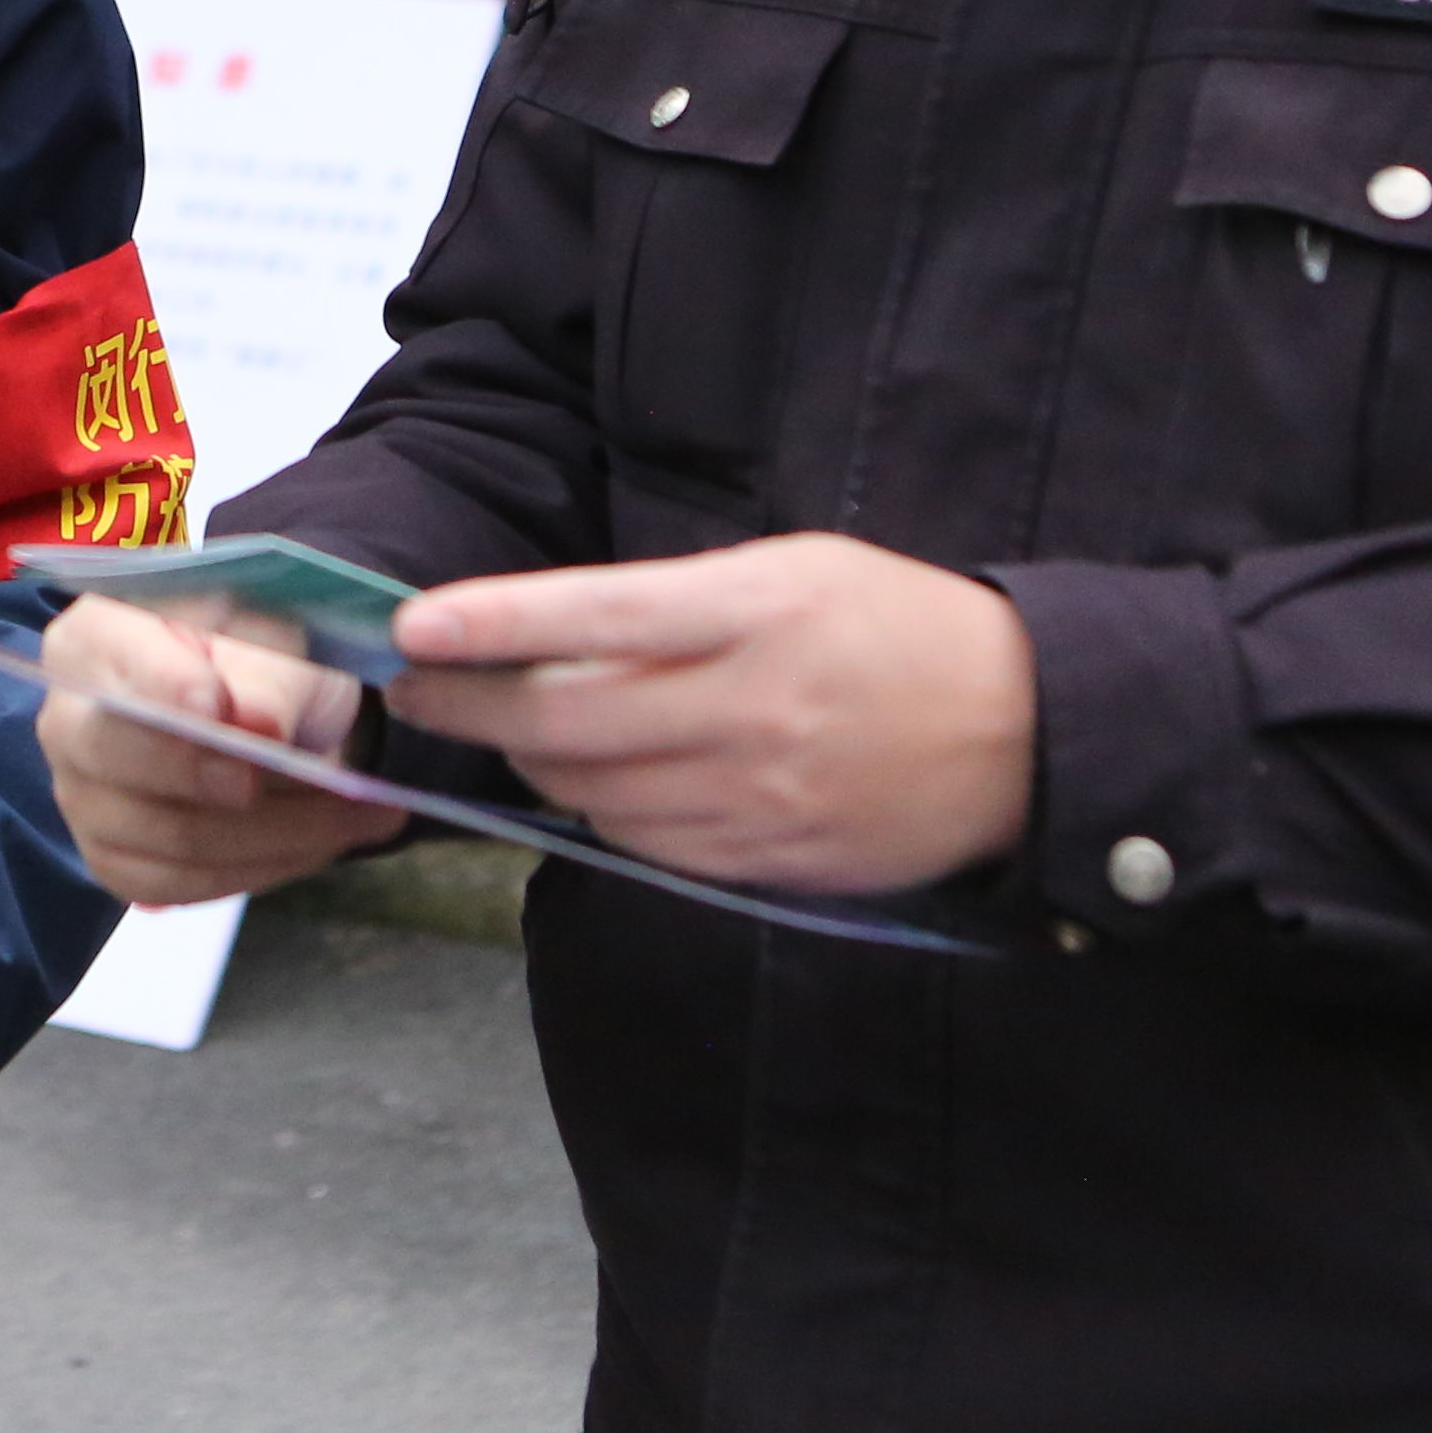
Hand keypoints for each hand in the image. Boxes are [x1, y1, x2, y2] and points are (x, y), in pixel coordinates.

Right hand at [34, 589, 382, 905]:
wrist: (269, 714)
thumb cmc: (262, 658)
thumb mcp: (282, 641)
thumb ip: (269, 676)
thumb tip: (258, 723)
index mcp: (94, 636)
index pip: (111, 661)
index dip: (163, 686)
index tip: (220, 704)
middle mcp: (67, 720)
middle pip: (118, 756)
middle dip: (218, 772)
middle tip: (312, 775)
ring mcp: (84, 799)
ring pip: (170, 836)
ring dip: (279, 832)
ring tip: (361, 811)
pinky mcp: (116, 861)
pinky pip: (184, 885)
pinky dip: (264, 868)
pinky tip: (320, 840)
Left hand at [383, 534, 1035, 896]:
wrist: (1021, 732)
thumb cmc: (898, 626)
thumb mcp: (796, 570)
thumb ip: (682, 604)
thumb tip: (558, 635)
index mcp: (759, 613)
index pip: (597, 619)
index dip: (493, 624)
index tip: (410, 626)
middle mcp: (752, 708)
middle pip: (570, 721)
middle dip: (473, 703)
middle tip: (421, 687)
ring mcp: (760, 798)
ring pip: (594, 791)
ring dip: (531, 761)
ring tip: (506, 728)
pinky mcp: (770, 861)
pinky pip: (647, 846)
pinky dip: (602, 813)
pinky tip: (594, 782)